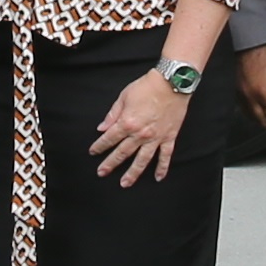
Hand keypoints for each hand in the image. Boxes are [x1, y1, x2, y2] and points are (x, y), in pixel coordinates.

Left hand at [91, 68, 189, 186]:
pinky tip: (158, 177)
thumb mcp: (124, 97)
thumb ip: (112, 114)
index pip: (109, 138)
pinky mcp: (169, 137)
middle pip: (122, 153)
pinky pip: (165, 156)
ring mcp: (155, 138)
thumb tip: (102, 128)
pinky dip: (162, 168)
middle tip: (102, 173)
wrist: (172, 82)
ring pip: (142, 160)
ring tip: (125, 183)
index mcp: (127, 123)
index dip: (99, 146)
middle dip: (110, 164)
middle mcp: (140, 134)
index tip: (93, 152)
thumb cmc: (147, 86)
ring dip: (133, 173)